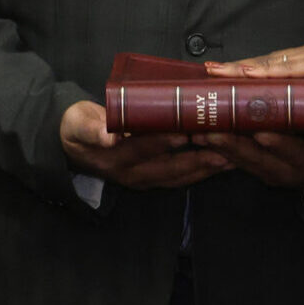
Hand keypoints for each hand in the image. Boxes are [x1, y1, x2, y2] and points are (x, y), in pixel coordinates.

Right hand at [61, 100, 229, 189]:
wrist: (70, 146)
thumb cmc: (78, 127)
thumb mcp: (79, 125)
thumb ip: (94, 130)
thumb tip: (109, 136)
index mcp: (117, 158)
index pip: (145, 150)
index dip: (166, 142)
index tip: (187, 134)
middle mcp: (133, 174)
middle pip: (172, 168)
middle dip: (201, 159)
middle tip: (227, 148)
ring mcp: (144, 179)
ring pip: (181, 175)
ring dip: (207, 167)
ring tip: (233, 156)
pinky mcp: (152, 179)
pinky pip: (181, 177)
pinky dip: (202, 168)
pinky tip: (222, 160)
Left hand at [194, 129, 303, 193]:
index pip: (293, 153)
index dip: (279, 144)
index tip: (262, 133)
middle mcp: (288, 172)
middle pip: (258, 159)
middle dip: (234, 145)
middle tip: (212, 132)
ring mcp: (272, 172)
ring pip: (243, 161)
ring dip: (221, 147)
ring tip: (200, 132)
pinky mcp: (261, 167)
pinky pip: (239, 160)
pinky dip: (220, 150)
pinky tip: (203, 137)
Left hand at [205, 19, 303, 81]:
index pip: (274, 67)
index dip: (250, 72)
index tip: (227, 75)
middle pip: (263, 65)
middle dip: (235, 71)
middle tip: (206, 74)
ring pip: (267, 66)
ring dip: (240, 71)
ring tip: (214, 75)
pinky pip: (286, 71)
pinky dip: (263, 72)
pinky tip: (244, 74)